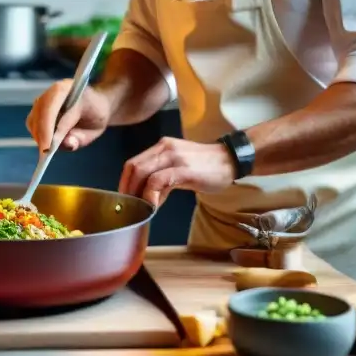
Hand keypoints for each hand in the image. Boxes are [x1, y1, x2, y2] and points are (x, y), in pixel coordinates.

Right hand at [26, 82, 110, 152]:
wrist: (96, 105)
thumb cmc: (96, 114)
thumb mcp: (94, 127)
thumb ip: (79, 136)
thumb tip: (66, 144)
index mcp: (65, 88)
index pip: (50, 108)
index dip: (47, 129)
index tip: (47, 148)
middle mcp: (50, 93)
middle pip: (38, 115)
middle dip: (42, 136)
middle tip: (46, 155)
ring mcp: (42, 101)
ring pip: (33, 121)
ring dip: (40, 138)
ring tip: (51, 150)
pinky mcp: (37, 110)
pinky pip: (33, 125)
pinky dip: (39, 137)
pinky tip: (50, 144)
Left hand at [119, 137, 237, 207]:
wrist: (231, 160)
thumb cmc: (206, 166)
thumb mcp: (180, 167)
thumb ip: (163, 178)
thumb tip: (148, 197)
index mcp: (161, 147)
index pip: (133, 163)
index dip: (125, 182)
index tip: (125, 199)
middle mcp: (164, 148)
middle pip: (134, 167)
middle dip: (127, 189)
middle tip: (129, 207)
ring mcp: (174, 158)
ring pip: (143, 173)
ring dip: (137, 194)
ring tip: (141, 209)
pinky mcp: (184, 169)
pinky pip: (159, 180)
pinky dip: (151, 194)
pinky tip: (153, 206)